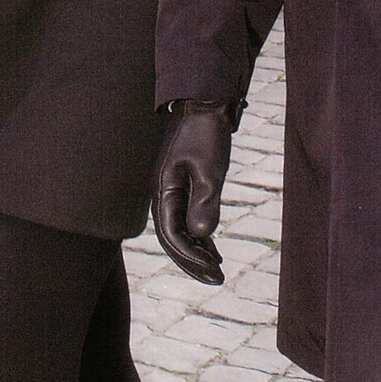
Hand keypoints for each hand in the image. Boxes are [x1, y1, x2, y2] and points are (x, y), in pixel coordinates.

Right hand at [153, 100, 235, 284]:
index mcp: (163, 188)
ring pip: (179, 230)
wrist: (206, 102)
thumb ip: (205, 201)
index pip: (171, 235)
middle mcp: (162, 192)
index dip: (190, 258)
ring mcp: (171, 189)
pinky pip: (186, 218)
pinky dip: (198, 235)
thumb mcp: (211, 167)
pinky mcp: (183, 185)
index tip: (213, 272)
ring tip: (217, 270)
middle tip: (217, 279)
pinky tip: (212, 247)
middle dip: (192, 261)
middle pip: (172, 237)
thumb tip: (201, 236)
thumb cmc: (207, 133)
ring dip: (196, 251)